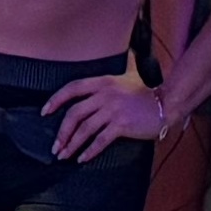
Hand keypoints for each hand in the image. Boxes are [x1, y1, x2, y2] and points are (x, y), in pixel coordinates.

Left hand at [40, 69, 176, 156]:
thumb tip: (130, 51)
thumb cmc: (146, 93)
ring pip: (85, 129)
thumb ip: (125, 64)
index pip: (72, 88)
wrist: (166, 104)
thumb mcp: (131, 74)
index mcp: (103, 82)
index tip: (45, 112)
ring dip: (72, 144)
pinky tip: (82, 158)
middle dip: (62, 132)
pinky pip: (100, 140)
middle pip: (74, 114)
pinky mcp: (121, 125)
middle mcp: (105, 95)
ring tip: (64, 156)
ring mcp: (113, 110)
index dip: (56, 100)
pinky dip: (89, 150)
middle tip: (55, 147)